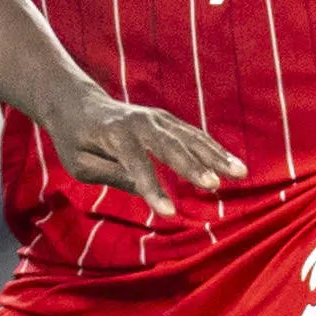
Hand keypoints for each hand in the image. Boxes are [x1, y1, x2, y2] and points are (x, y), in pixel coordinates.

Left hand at [44, 92, 245, 216]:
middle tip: (214, 185)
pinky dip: (215, 150)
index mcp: (114, 135)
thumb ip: (111, 174)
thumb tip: (144, 189)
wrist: (78, 104)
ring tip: (240, 173)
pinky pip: (194, 135)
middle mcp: (140, 122)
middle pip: (170, 146)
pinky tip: (234, 166)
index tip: (168, 212)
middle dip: (193, 166)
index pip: (136, 164)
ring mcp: (156, 118)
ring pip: (190, 137)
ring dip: (216, 156)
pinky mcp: (167, 120)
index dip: (152, 188)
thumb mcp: (80, 163)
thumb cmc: (75, 140)